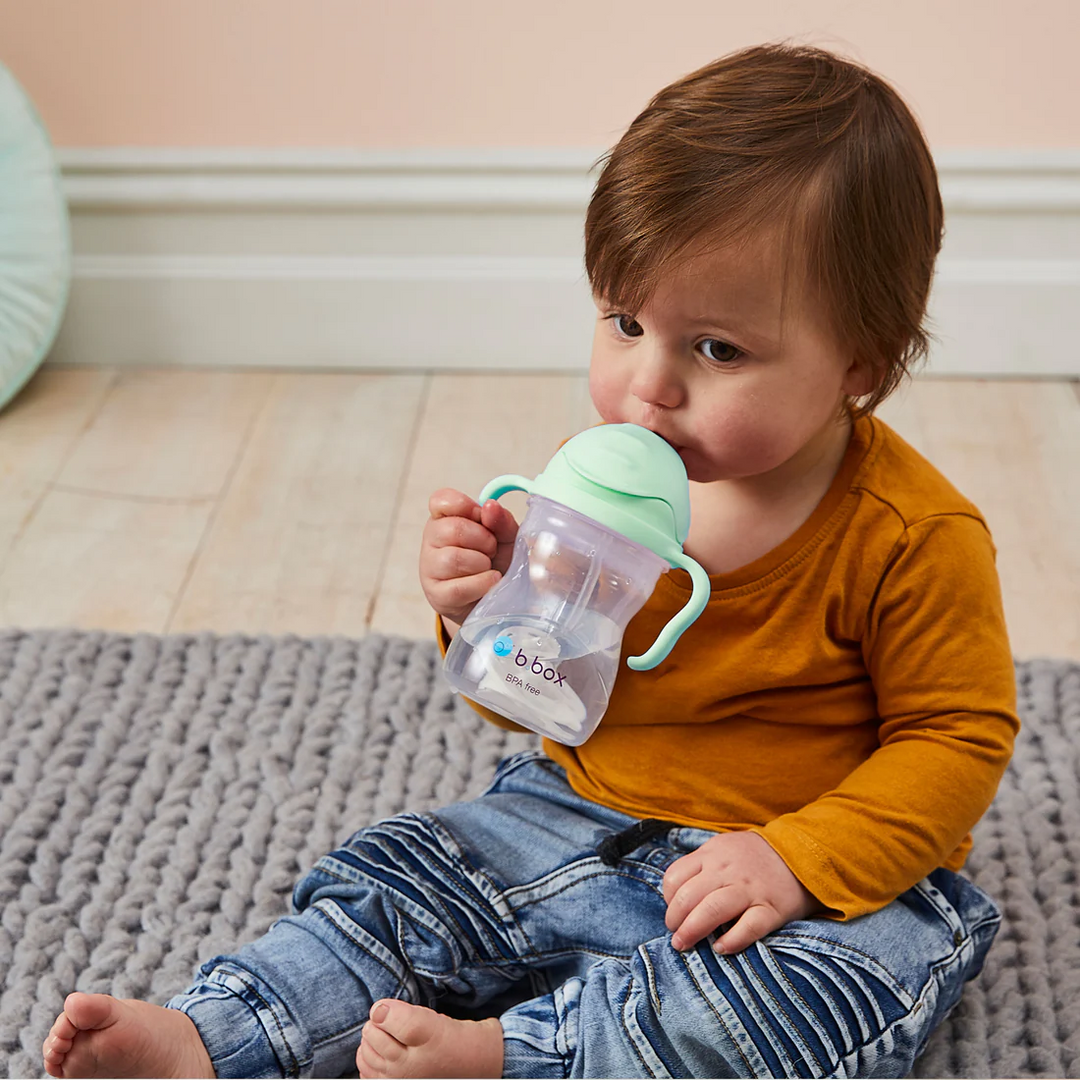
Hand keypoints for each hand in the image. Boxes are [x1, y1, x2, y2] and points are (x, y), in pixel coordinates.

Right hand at [420, 488, 518, 626]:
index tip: (483, 518)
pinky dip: (482, 583)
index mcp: (444, 518)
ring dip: (482, 563)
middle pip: (453, 529)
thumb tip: (490, 507)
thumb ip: (501, 520)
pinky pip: (459, 587)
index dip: (465, 505)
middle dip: (483, 539)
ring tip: (488, 566)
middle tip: (491, 549)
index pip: (441, 500)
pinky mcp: (437, 594)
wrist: (494, 597)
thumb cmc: (496, 561)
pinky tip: (491, 580)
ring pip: (454, 559)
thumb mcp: (505, 536)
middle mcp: (431, 540)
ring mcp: (430, 568)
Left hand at [663, 831, 822, 954]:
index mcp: (712, 853)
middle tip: (675, 936)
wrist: (802, 854)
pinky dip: (732, 940)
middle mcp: (728, 870)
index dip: (667, 898)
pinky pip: (749, 927)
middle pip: (689, 896)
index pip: (676, 876)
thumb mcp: (723, 848)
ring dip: (693, 930)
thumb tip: (676, 897)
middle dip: (675, 920)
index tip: (673, 911)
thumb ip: (701, 866)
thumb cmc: (754, 857)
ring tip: (684, 945)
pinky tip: (721, 948)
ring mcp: (750, 889)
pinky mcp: (772, 909)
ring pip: (713, 909)